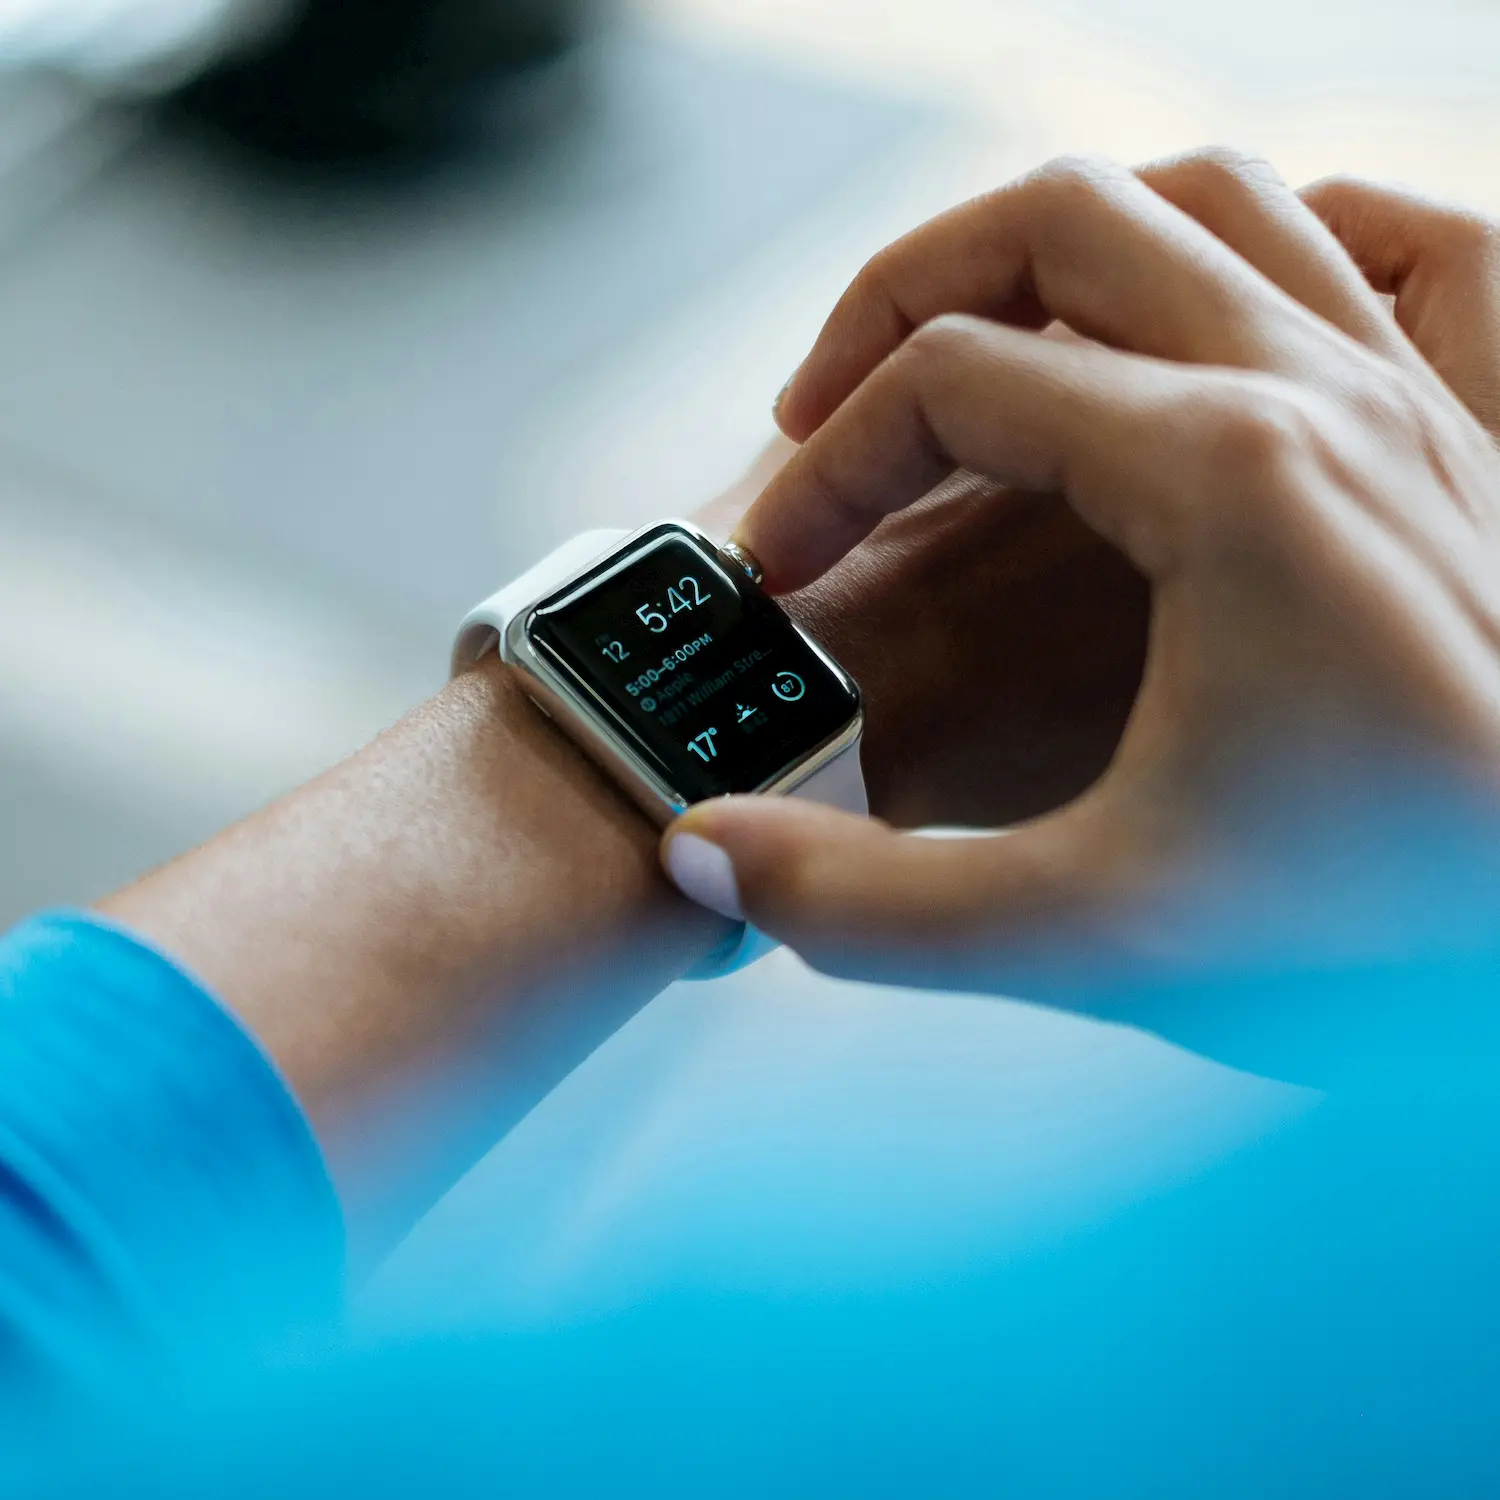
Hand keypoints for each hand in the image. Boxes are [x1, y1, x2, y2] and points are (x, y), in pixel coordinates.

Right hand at [662, 151, 1499, 1003]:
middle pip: (1063, 220)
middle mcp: (1328, 393)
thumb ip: (874, 908)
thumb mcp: (1098, 940)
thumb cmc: (1400, 939)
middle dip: (904, 294)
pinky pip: (1412, 250)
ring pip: (1220, 200)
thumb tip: (706, 857)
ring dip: (1069, 245)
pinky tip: (1229, 309)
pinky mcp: (1478, 443)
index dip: (823, 470)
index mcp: (1225, 477)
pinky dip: (1303, 240)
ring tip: (984, 346)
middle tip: (827, 407)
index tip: (778, 571)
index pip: (950, 384)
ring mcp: (1419, 398)